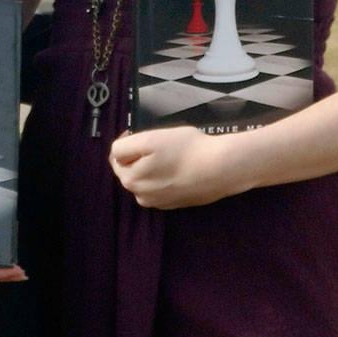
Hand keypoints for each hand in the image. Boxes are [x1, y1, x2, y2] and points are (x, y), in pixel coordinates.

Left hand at [107, 126, 233, 208]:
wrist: (220, 169)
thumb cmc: (186, 151)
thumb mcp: (149, 139)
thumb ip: (125, 147)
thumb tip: (118, 153)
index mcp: (130, 180)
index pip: (117, 157)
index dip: (127, 141)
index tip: (141, 132)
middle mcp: (141, 196)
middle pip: (132, 170)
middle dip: (140, 156)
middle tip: (161, 144)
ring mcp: (159, 202)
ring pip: (148, 180)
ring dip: (153, 168)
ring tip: (172, 156)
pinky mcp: (176, 204)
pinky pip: (163, 187)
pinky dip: (167, 177)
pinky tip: (181, 168)